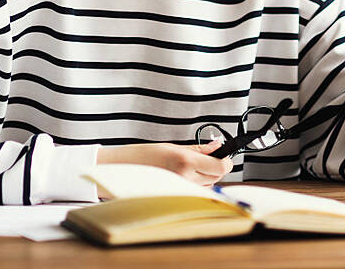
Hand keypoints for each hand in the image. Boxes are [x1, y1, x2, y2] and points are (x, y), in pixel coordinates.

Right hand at [96, 139, 233, 186]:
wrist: (119, 171)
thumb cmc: (141, 157)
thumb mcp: (171, 146)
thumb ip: (198, 149)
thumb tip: (217, 145)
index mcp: (185, 162)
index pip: (221, 167)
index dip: (225, 160)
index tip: (222, 155)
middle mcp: (185, 178)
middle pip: (217, 176)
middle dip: (214, 167)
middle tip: (202, 159)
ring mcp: (180, 191)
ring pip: (208, 185)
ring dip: (205, 177)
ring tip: (186, 168)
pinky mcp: (176, 198)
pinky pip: (195, 192)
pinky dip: (195, 185)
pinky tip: (182, 177)